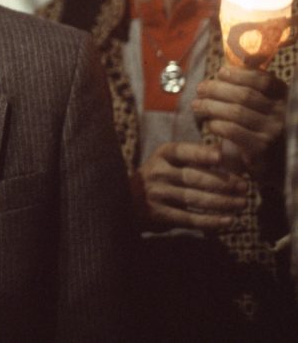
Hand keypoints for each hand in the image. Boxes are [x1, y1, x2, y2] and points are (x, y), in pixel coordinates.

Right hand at [130, 141, 246, 230]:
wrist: (127, 201)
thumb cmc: (159, 178)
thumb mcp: (168, 162)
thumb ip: (193, 157)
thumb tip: (226, 151)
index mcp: (162, 155)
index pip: (183, 151)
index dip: (201, 154)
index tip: (220, 157)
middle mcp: (157, 173)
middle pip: (194, 177)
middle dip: (223, 183)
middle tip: (245, 187)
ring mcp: (157, 194)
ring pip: (195, 199)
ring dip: (223, 203)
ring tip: (242, 204)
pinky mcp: (159, 214)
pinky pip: (190, 218)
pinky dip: (211, 221)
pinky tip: (228, 221)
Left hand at [192, 65, 285, 179]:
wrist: (273, 165)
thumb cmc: (261, 129)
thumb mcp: (263, 106)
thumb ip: (251, 87)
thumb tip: (227, 66)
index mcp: (284, 98)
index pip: (263, 80)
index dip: (239, 74)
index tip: (220, 72)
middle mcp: (283, 113)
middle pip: (244, 95)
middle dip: (217, 89)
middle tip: (200, 89)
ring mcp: (274, 131)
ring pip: (236, 112)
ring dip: (211, 106)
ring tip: (196, 105)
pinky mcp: (261, 148)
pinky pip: (233, 130)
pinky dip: (217, 124)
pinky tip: (209, 124)